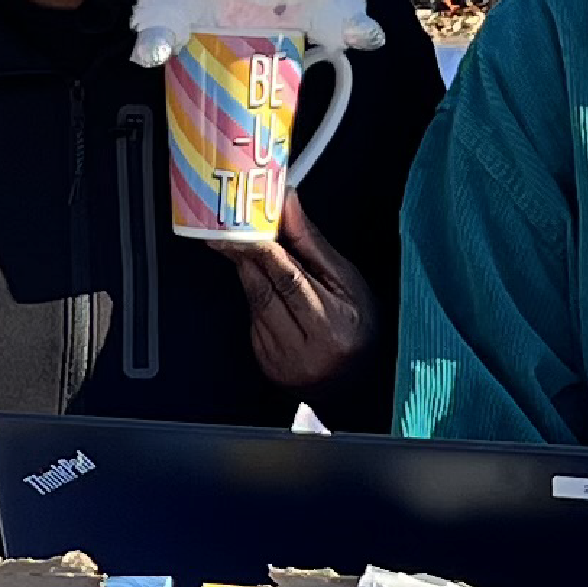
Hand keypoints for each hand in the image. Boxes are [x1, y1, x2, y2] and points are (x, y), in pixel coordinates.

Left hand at [229, 191, 372, 394]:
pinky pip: (254, 322)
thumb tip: (288, 206)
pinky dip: (254, 298)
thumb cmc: (358, 326)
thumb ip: (312, 245)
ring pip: (255, 306)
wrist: (356, 380)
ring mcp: (282, 361)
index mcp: (333, 327)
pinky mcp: (267, 364)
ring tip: (237, 247)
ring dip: (245, 274)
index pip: (291, 282)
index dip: (265, 252)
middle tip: (228, 232)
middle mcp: (305, 350)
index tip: (247, 228)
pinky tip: (257, 282)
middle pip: (265, 293)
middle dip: (245, 258)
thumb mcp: (348, 282)